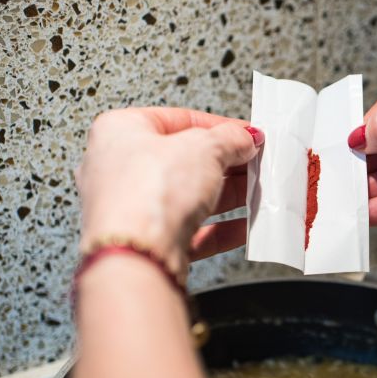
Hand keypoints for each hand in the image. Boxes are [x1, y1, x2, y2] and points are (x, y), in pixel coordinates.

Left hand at [76, 108, 262, 277]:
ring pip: (190, 197)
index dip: (218, 126)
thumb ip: (230, 138)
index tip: (245, 135)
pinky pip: (192, 230)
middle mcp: (121, 169)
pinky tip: (244, 225)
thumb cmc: (149, 194)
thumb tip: (242, 138)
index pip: (178, 120)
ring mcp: (135, 209)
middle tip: (254, 163)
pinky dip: (221, 228)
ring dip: (228, 195)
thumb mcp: (205, 148)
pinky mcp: (151, 242)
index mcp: (120, 131)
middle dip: (226, 163)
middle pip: (186, 160)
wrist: (138, 257)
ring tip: (255, 192)